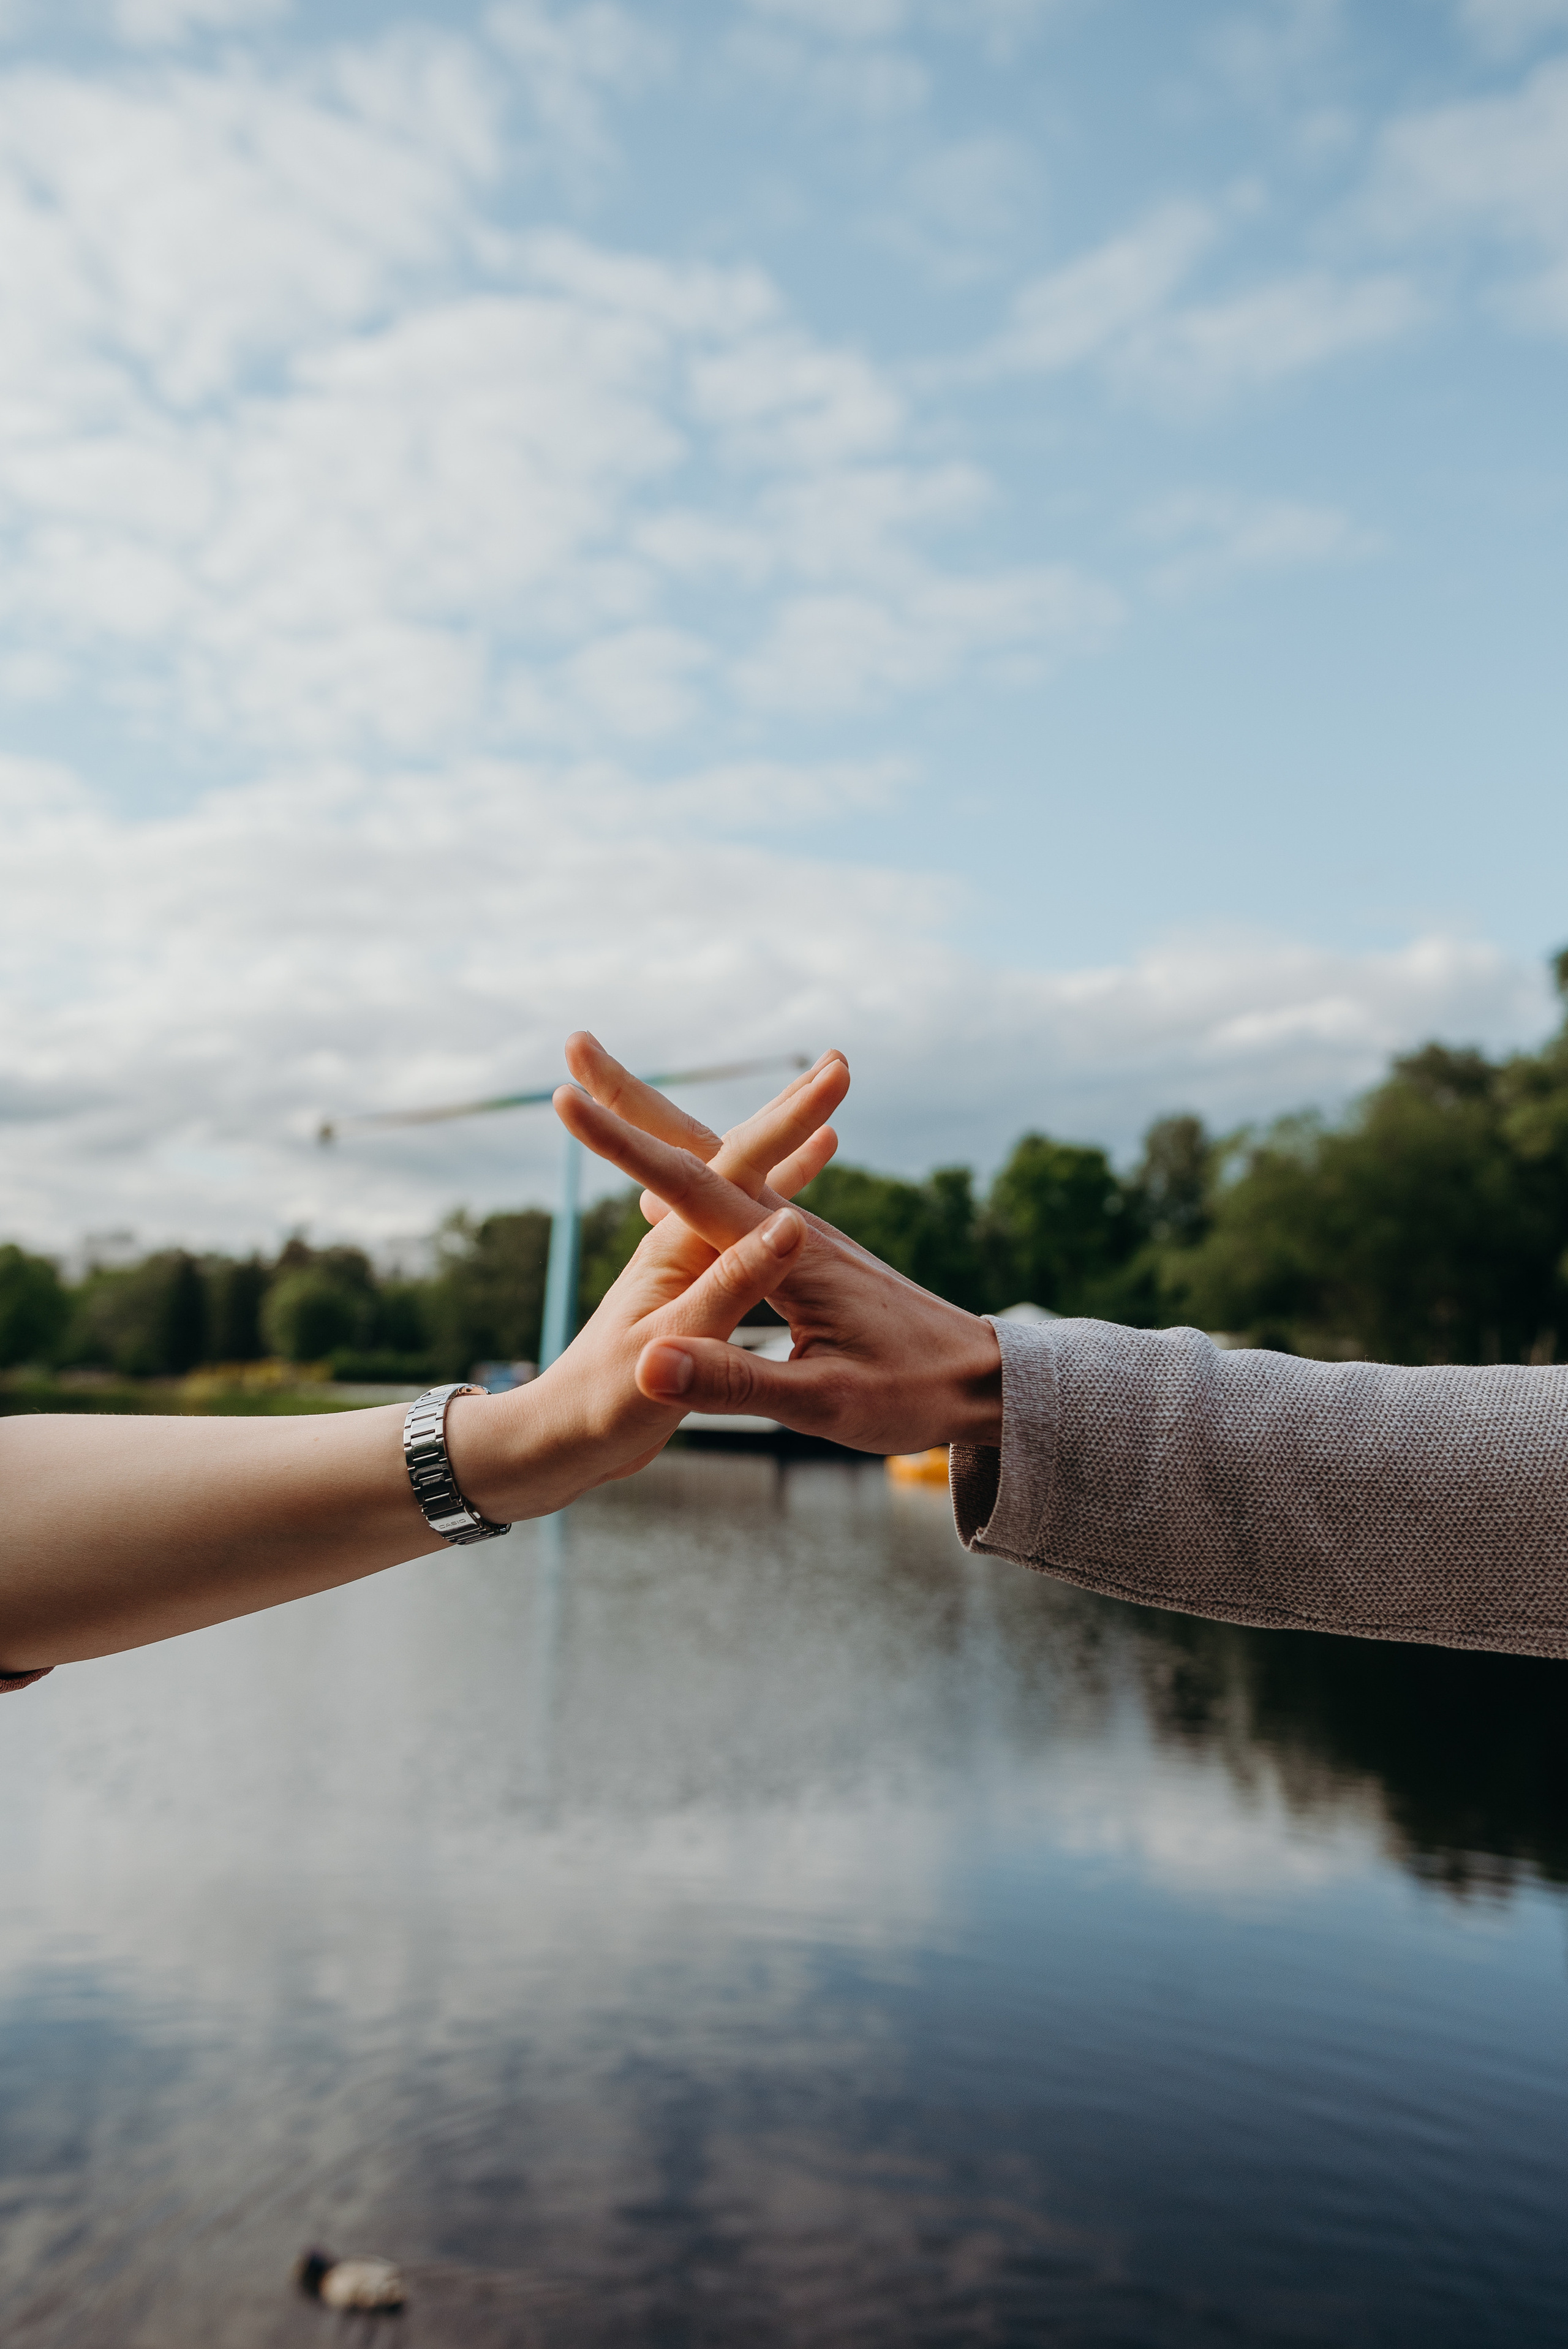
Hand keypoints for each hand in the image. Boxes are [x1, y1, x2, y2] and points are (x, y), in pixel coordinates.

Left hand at [449, 1051, 852, 1518]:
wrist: (556, 1442)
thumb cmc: (604, 1408)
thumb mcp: (671, 1351)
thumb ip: (729, 1288)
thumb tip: (788, 1226)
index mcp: (682, 1248)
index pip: (741, 1164)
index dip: (792, 1119)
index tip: (836, 1074)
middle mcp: (685, 1241)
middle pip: (729, 1152)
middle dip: (785, 1108)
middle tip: (838, 1059)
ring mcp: (693, 1262)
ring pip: (743, 1185)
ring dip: (782, 1141)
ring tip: (827, 1098)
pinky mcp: (701, 1290)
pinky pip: (748, 1225)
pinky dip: (776, 1197)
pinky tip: (799, 1189)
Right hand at [552, 1074, 1003, 1456]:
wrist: (989, 1379)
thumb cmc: (914, 1394)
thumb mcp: (823, 1404)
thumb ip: (736, 1383)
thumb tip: (651, 1362)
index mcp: (788, 1253)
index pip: (688, 1186)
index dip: (622, 1146)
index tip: (565, 1099)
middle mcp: (790, 1227)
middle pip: (698, 1145)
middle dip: (632, 1098)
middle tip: (577, 1042)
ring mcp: (799, 1233)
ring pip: (717, 1160)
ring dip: (657, 1121)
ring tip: (603, 1087)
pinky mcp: (806, 1249)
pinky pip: (737, 1187)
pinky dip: (690, 1164)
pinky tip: (669, 1179)